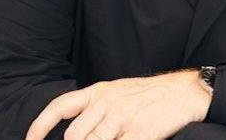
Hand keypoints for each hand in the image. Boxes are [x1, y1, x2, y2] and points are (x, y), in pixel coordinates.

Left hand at [25, 69, 211, 139]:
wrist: (186, 92)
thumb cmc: (152, 95)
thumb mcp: (120, 92)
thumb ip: (97, 108)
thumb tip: (76, 133)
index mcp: (100, 91)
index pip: (60, 106)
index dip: (40, 126)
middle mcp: (107, 102)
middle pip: (74, 136)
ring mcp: (122, 118)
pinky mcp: (139, 132)